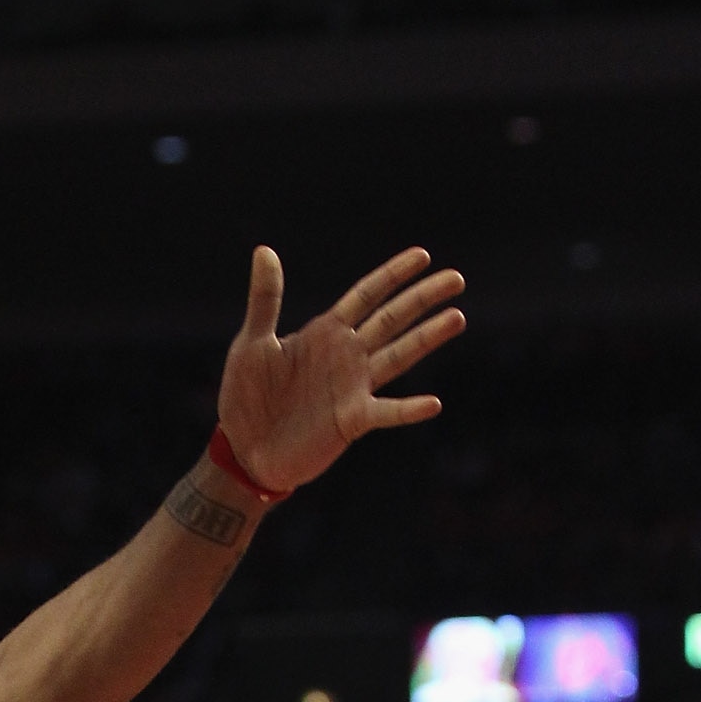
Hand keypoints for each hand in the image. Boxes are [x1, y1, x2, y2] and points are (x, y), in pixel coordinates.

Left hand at [216, 244, 465, 493]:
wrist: (243, 451)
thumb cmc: (246, 398)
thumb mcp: (252, 343)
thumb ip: (266, 300)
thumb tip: (265, 251)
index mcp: (326, 332)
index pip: (367, 295)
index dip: (393, 275)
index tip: (422, 256)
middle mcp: (347, 355)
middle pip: (392, 319)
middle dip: (422, 298)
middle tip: (456, 279)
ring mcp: (352, 387)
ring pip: (398, 356)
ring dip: (427, 338)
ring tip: (457, 318)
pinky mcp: (350, 421)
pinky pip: (385, 412)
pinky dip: (408, 409)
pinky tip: (433, 404)